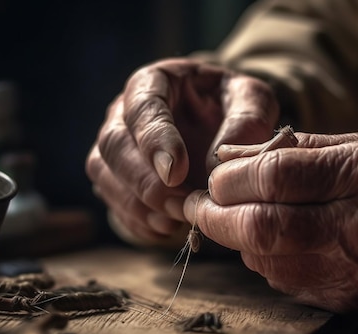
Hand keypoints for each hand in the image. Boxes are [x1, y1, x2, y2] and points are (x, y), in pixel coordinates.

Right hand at [86, 58, 278, 244]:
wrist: (226, 123)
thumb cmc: (237, 105)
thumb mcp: (253, 100)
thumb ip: (246, 121)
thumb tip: (217, 165)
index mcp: (158, 80)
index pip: (143, 105)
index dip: (155, 140)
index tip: (176, 172)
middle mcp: (126, 110)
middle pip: (113, 143)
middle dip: (146, 181)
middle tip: (182, 204)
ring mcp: (117, 144)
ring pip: (104, 173)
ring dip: (137, 204)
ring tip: (176, 220)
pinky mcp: (117, 176)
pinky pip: (112, 200)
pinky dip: (136, 220)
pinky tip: (167, 228)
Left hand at [185, 132, 357, 311]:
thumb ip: (298, 149)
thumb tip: (234, 157)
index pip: (276, 178)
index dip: (232, 178)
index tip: (213, 177)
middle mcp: (355, 229)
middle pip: (261, 227)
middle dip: (215, 215)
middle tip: (196, 205)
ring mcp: (349, 272)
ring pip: (264, 259)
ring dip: (236, 239)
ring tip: (232, 220)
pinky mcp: (344, 299)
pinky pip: (282, 281)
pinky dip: (262, 259)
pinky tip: (269, 243)